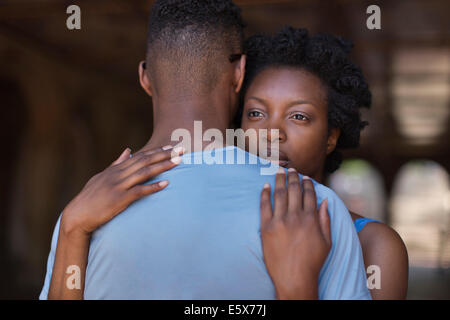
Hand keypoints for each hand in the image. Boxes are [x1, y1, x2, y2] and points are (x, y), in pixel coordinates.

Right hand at [61, 145, 183, 236]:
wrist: (77, 215)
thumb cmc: (89, 198)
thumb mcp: (101, 177)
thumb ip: (116, 164)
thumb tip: (128, 150)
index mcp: (115, 169)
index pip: (140, 156)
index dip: (156, 151)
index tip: (170, 147)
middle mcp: (118, 175)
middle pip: (145, 161)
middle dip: (165, 154)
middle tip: (181, 150)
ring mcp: (119, 186)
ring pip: (145, 172)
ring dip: (163, 166)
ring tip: (178, 162)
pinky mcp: (119, 199)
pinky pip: (139, 191)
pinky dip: (153, 187)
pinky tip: (166, 184)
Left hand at [260, 168, 330, 299]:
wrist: (294, 278)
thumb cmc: (313, 262)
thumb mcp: (327, 241)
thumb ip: (326, 220)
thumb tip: (324, 201)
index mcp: (311, 219)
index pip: (309, 194)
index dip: (307, 183)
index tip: (305, 177)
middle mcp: (295, 217)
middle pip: (294, 190)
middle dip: (293, 177)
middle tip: (291, 169)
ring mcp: (280, 221)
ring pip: (279, 194)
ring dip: (279, 180)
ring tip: (279, 171)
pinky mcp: (266, 227)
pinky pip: (264, 206)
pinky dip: (265, 194)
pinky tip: (265, 185)